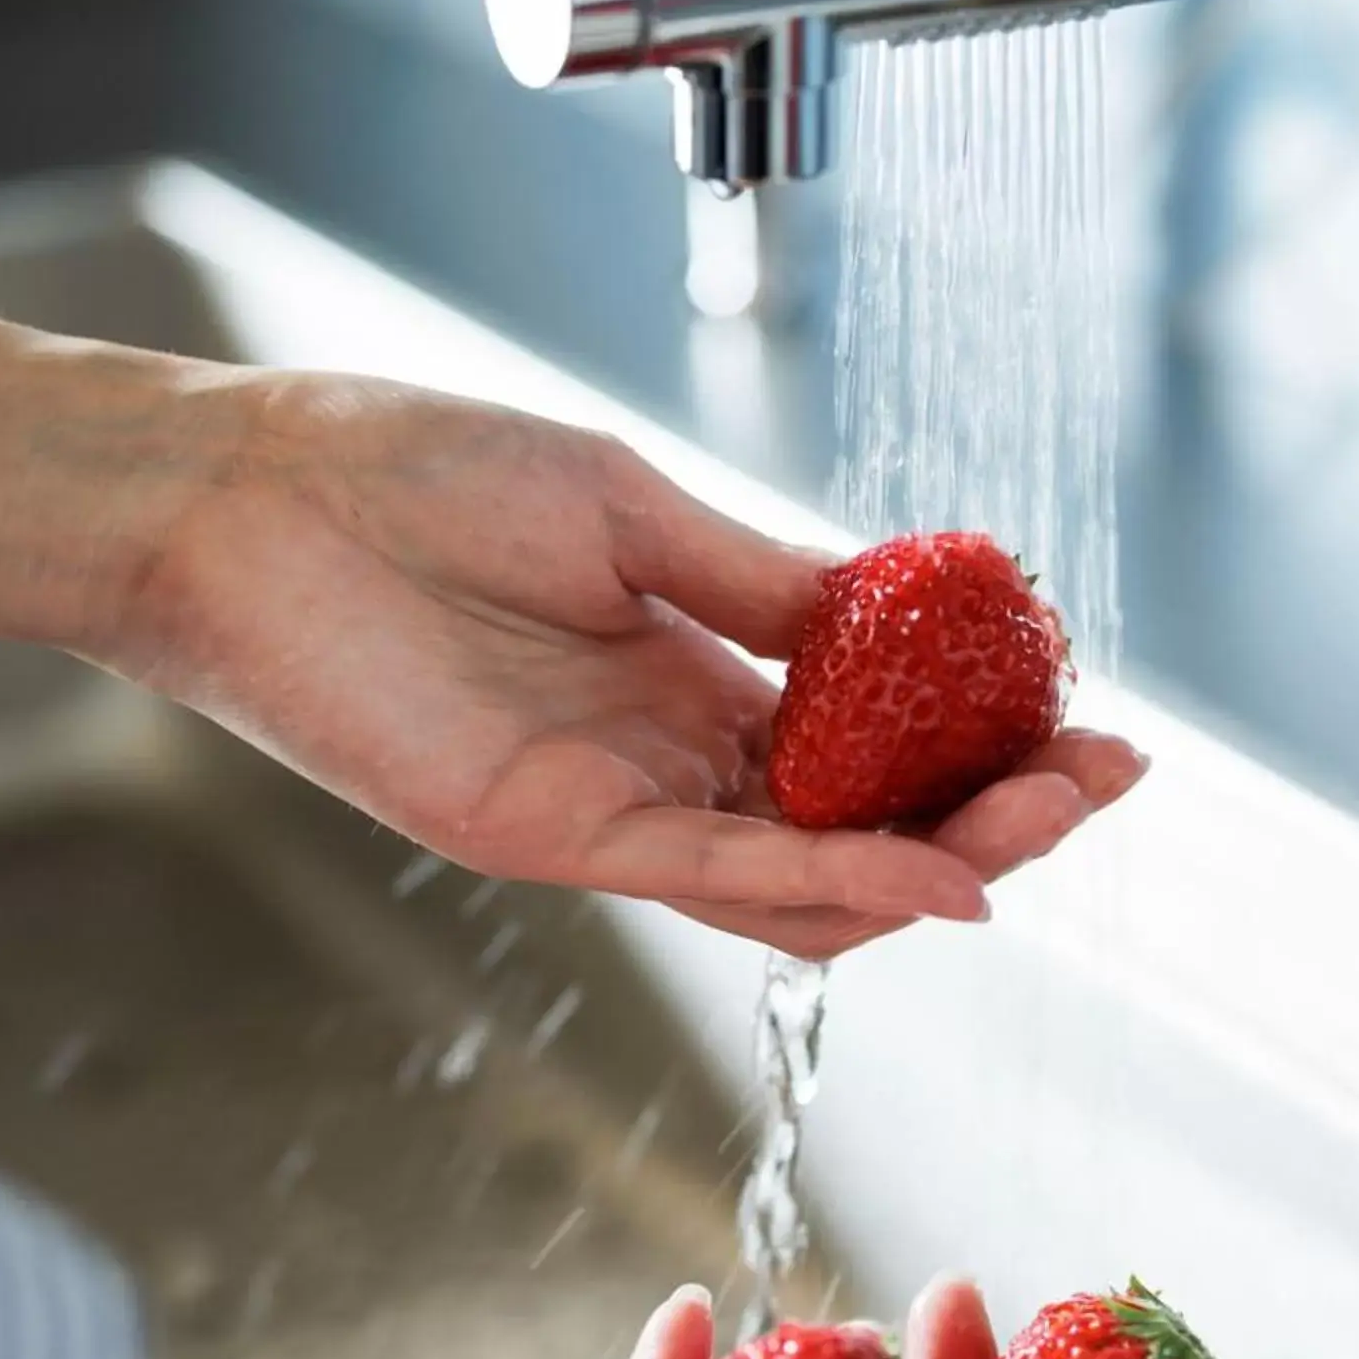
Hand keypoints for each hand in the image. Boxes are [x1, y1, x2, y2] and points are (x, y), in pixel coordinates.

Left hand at [104, 375, 1146, 958]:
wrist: (255, 498)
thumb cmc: (413, 475)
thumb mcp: (628, 511)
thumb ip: (760, 582)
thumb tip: (900, 611)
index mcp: (691, 670)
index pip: (865, 738)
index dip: (978, 737)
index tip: (1084, 709)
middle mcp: (668, 758)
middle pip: (862, 822)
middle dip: (993, 810)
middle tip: (1103, 777)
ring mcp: (616, 809)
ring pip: (810, 878)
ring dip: (942, 857)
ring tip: (1050, 817)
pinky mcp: (556, 837)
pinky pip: (720, 881)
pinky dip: (837, 883)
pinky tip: (936, 871)